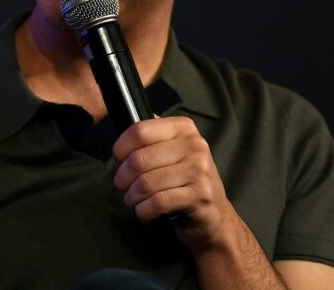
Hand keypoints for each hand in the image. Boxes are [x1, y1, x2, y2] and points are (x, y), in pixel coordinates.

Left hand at [112, 116, 232, 253]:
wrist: (214, 212)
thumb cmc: (185, 179)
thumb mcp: (172, 149)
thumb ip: (152, 135)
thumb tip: (124, 122)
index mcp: (183, 128)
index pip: (139, 131)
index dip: (120, 149)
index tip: (118, 161)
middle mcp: (194, 145)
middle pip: (138, 159)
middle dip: (122, 178)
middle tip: (123, 186)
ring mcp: (199, 170)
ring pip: (145, 183)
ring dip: (132, 197)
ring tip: (133, 200)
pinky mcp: (200, 196)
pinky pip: (158, 202)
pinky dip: (144, 211)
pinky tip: (145, 212)